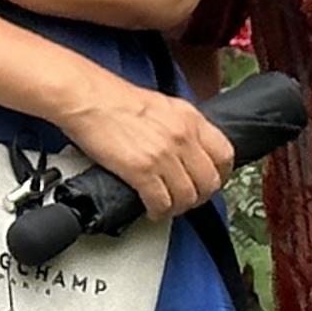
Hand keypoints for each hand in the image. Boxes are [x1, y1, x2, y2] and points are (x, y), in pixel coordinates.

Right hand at [67, 73, 234, 222]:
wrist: (87, 98)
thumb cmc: (115, 100)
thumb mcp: (162, 106)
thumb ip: (181, 127)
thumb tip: (188, 149)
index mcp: (190, 118)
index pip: (224, 155)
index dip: (220, 175)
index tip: (210, 182)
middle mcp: (182, 136)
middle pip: (209, 181)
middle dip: (199, 197)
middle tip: (187, 199)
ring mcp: (164, 154)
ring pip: (187, 196)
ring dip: (178, 207)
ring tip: (167, 206)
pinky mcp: (142, 170)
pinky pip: (162, 202)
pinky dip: (158, 211)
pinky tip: (151, 208)